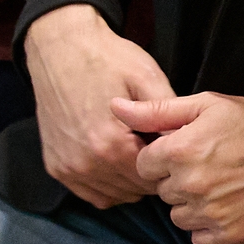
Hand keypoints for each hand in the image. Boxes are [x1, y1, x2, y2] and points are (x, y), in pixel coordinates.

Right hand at [25, 4, 177, 206]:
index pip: (154, 178)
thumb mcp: (148, 79)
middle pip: (135, 190)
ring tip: (137, 153)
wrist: (61, 48)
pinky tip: (118, 163)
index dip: (170, 165)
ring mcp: (67, 168)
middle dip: (152, 174)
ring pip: (114, 195)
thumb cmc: (108, 59)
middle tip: (158, 150)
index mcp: (111, 144)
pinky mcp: (55, 167)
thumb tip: (188, 143)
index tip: (175, 149)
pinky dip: (108, 185)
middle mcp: (86, 163)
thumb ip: (169, 116)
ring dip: (130, 182)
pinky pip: (91, 193)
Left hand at [115, 91, 243, 243]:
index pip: (144, 165)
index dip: (165, 157)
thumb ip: (158, 110)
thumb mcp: (210, 105)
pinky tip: (231, 208)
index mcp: (180, 150)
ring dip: (195, 206)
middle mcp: (189, 185)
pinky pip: (200, 238)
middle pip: (163, 192)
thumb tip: (113, 107)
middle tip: (213, 168)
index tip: (190, 152)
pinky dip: (212, 227)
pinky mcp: (228, 237)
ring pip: (179, 217)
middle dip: (180, 181)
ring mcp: (209, 214)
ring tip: (224, 188)